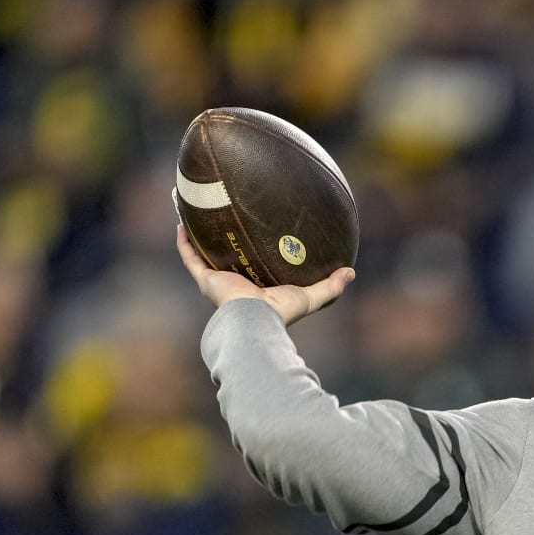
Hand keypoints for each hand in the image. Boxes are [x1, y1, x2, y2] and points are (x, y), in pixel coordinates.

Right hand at [177, 224, 354, 326]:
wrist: (255, 320)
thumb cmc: (282, 312)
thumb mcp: (311, 296)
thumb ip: (331, 286)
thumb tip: (351, 272)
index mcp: (257, 289)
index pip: (255, 270)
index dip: (254, 256)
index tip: (256, 238)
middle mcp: (235, 284)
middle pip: (227, 260)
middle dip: (224, 243)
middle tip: (226, 220)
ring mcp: (218, 282)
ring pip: (204, 255)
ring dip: (199, 237)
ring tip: (197, 214)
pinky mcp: (205, 280)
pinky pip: (190, 257)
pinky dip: (185, 242)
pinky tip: (182, 221)